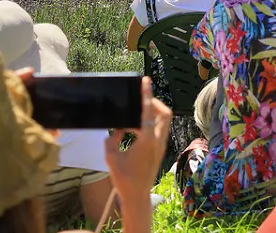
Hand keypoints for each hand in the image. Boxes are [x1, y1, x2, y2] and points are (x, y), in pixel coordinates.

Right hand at [104, 77, 172, 196]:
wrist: (136, 195)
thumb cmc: (123, 178)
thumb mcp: (111, 155)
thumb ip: (112, 137)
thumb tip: (117, 127)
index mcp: (147, 140)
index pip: (148, 111)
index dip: (146, 94)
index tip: (146, 80)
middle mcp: (158, 140)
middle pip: (164, 113)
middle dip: (154, 102)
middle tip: (141, 99)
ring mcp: (161, 145)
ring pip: (163, 121)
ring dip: (152, 113)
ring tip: (134, 113)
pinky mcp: (160, 149)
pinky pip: (158, 129)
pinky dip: (149, 123)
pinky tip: (133, 129)